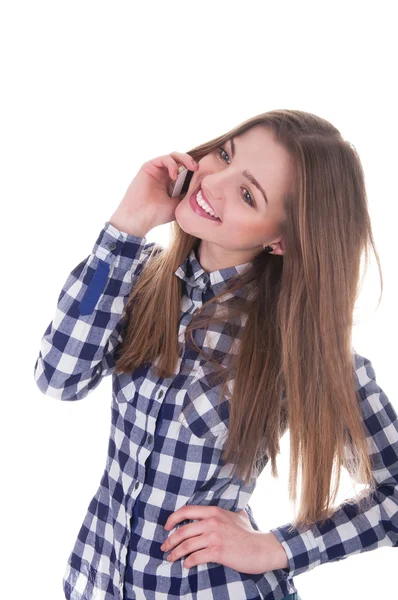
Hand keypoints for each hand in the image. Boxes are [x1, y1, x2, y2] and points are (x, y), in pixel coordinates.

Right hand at [109, 151, 198, 234]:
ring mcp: (156, 170)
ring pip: (173, 156)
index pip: (185, 170)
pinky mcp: (148, 167)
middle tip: (197, 168)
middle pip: (180, 160)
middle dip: (190, 161)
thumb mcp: (178, 204)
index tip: (203, 176)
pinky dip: (172, 164)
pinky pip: (163, 159)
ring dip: (184, 159)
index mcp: (170, 183)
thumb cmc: (157, 214)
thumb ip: (187, 194)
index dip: (194, 170)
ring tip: (190, 168)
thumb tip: (201, 186)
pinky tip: (174, 175)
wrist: (140, 218)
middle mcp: (163, 174)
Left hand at [160, 505, 288, 572]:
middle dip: (170, 540)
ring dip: (176, 553)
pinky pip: (196, 557)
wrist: (262, 548)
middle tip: (165, 547)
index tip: (167, 527)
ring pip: (187, 545)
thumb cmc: (250, 534)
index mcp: (214, 511)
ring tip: (171, 558)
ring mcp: (214, 537)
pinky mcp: (218, 552)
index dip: (173, 518)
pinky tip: (186, 565)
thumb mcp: (237, 516)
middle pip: (183, 530)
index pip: (186, 510)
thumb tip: (225, 510)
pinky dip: (188, 562)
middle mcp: (212, 522)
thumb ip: (226, 513)